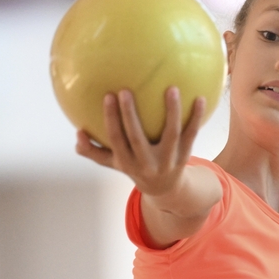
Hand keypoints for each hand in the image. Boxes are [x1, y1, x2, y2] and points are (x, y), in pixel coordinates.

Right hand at [76, 87, 205, 196]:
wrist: (165, 189)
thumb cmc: (134, 166)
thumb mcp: (113, 163)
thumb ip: (93, 150)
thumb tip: (77, 134)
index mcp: (127, 162)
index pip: (116, 139)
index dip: (112, 119)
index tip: (109, 95)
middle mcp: (147, 163)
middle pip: (137, 138)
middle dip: (130, 115)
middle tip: (125, 90)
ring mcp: (168, 160)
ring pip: (171, 134)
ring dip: (172, 112)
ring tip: (171, 88)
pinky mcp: (185, 155)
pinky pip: (191, 134)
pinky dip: (196, 117)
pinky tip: (200, 98)